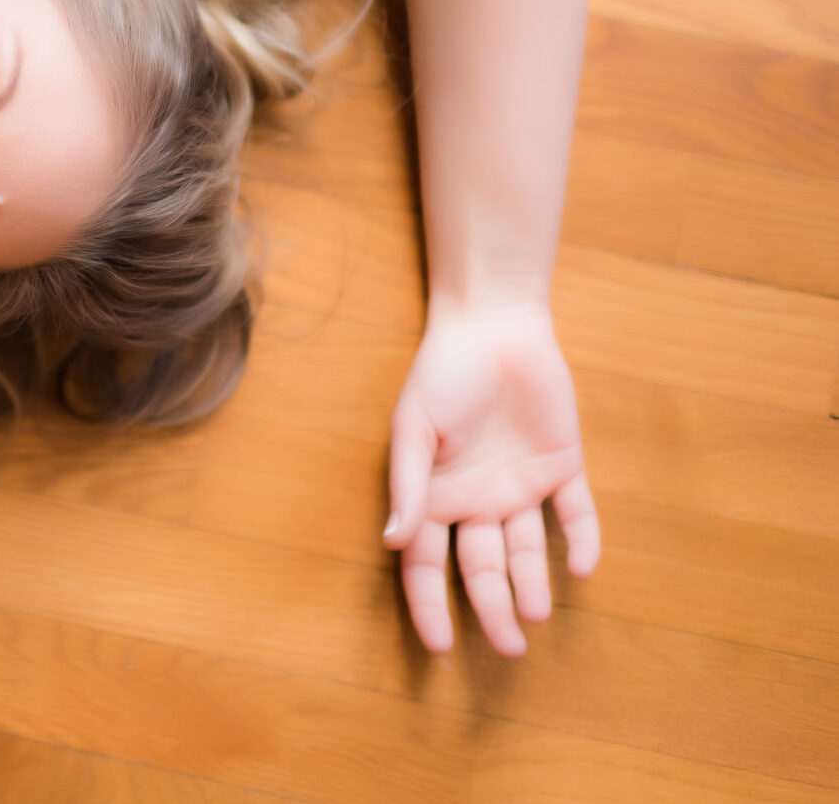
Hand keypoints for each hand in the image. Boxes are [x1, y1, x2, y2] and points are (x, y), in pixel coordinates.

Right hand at [382, 300, 601, 655]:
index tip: (440, 648)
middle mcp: (478, 501)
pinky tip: (581, 567)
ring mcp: (522, 486)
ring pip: (529, 550)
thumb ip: (408, 486)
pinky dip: (583, 540)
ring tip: (537, 614)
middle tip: (510, 650)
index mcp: (434, 497)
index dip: (430, 607)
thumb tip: (393, 542)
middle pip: (483, 570)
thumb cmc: (441, 374)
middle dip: (494, 611)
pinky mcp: (563, 466)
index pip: (427, 566)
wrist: (493, 326)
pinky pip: (577, 513)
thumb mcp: (413, 428)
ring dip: (534, 583)